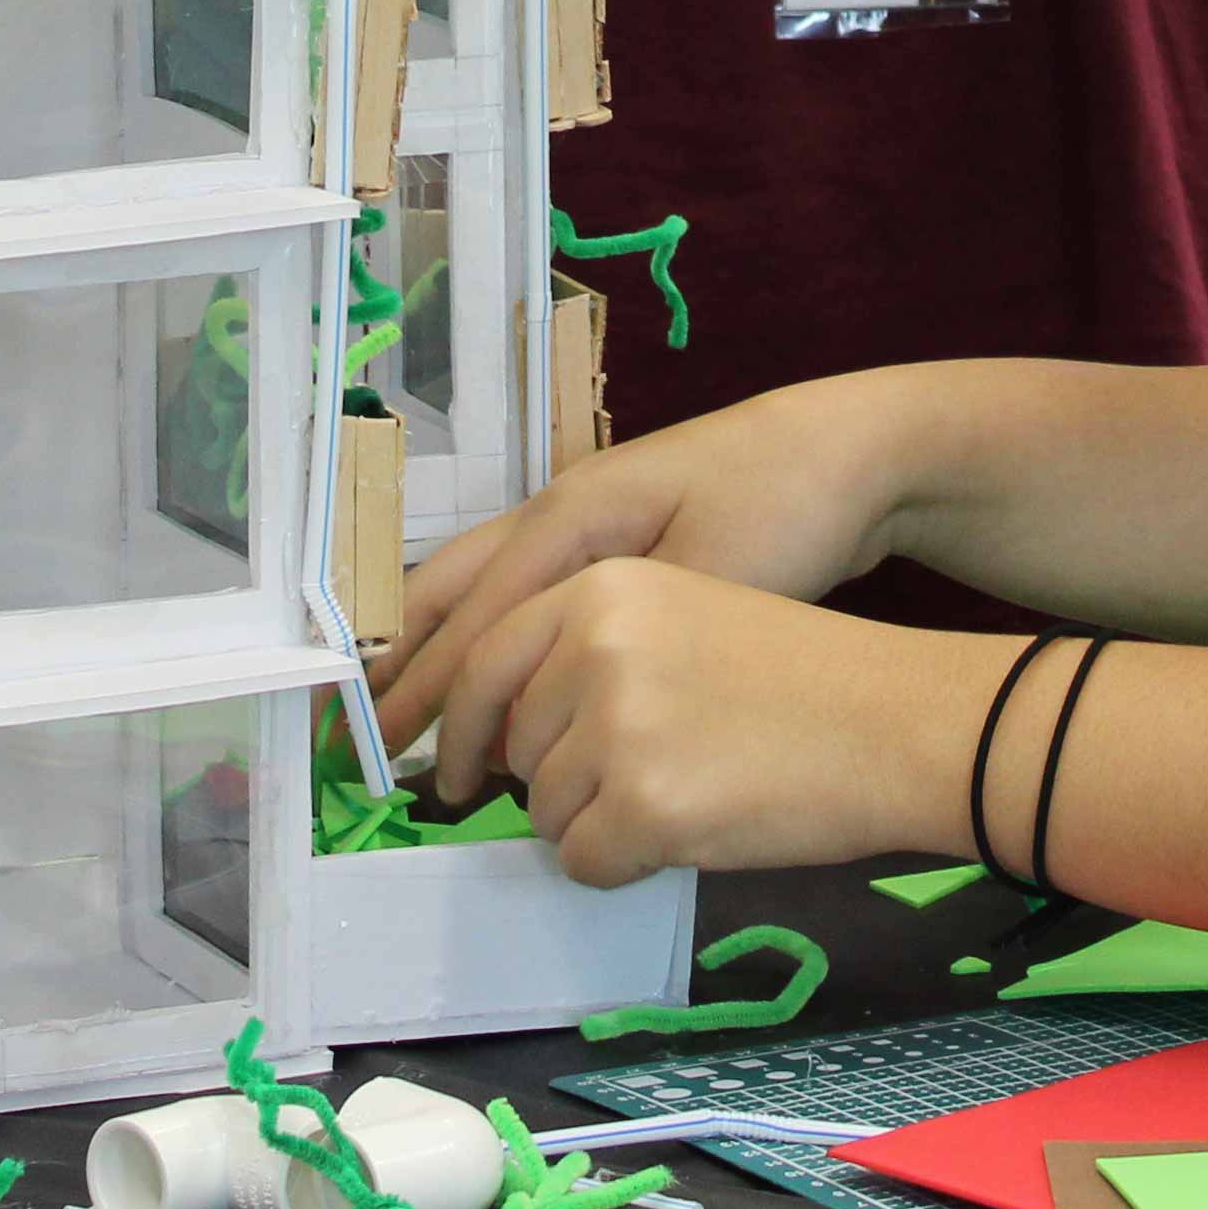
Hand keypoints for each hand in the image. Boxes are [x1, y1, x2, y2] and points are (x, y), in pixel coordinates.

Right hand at [374, 379, 913, 757]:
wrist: (847, 452)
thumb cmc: (779, 509)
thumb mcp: (704, 580)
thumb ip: (622, 642)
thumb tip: (548, 719)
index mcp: (570, 517)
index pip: (478, 616)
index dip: (433, 691)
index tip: (395, 757)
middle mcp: (558, 510)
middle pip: (454, 591)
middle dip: (405, 667)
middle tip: (360, 740)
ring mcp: (584, 518)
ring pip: (479, 586)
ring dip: (437, 651)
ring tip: (397, 716)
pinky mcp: (615, 539)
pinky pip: (519, 593)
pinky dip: (485, 637)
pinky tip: (487, 682)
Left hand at [402, 559, 932, 886]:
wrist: (890, 720)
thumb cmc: (795, 674)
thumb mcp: (679, 614)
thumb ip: (588, 651)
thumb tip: (505, 735)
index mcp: (599, 588)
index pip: (486, 661)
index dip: (459, 726)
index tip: (445, 772)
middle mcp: (593, 645)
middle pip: (515, 744)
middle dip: (555, 780)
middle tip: (630, 784)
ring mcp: (616, 725)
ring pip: (547, 811)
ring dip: (596, 823)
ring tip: (683, 793)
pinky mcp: (645, 804)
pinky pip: (585, 861)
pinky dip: (621, 865)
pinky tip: (686, 833)